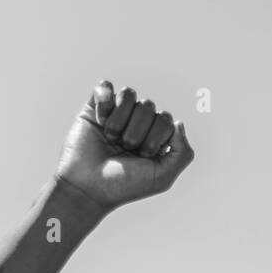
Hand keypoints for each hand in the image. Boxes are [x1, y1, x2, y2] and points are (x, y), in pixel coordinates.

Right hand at [55, 80, 193, 213]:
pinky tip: (100, 121)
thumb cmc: (124, 185)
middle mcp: (138, 124)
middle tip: (125, 150)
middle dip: (137, 132)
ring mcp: (117, 114)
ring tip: (111, 139)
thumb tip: (178, 123)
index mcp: (156, 139)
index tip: (143, 156)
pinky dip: (104, 102)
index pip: (166, 119)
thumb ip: (182, 153)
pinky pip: (106, 86)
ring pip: (129, 95)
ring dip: (120, 120)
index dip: (155, 137)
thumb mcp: (162, 177)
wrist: (88, 186)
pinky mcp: (95, 107)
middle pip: (148, 106)